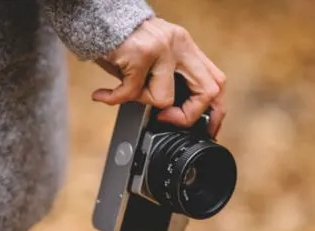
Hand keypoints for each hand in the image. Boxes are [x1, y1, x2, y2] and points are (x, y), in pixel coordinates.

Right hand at [92, 17, 226, 137]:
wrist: (97, 17)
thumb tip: (173, 113)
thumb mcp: (155, 57)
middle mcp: (180, 45)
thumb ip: (169, 79)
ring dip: (143, 101)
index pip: (217, 82)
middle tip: (169, 120)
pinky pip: (132, 92)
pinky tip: (105, 94)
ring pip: (166, 97)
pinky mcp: (140, 53)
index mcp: (187, 47)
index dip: (215, 111)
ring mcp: (162, 48)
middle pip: (208, 91)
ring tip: (128, 92)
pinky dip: (115, 98)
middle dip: (190, 116)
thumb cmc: (123, 40)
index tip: (205, 128)